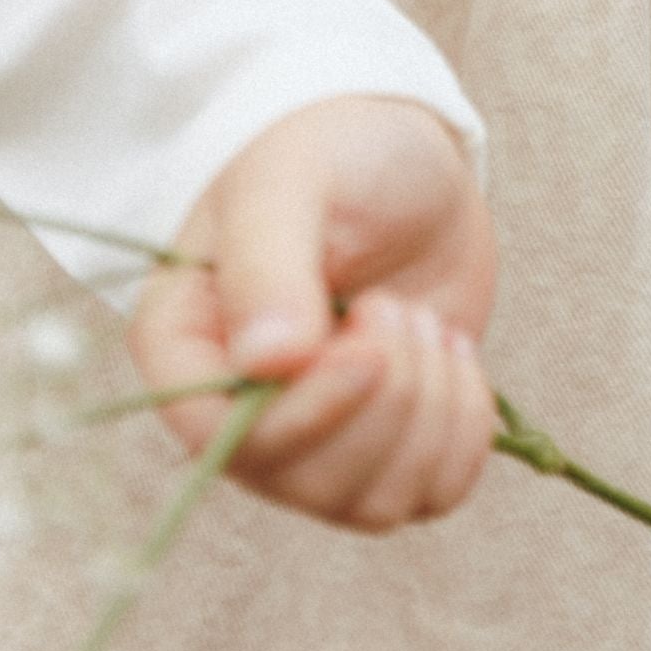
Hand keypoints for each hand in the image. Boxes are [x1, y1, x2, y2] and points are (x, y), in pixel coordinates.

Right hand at [126, 94, 497, 531]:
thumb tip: (267, 362)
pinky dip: (464, 431)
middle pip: (305, 481)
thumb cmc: (328, 146)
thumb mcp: (291, 180)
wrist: (401, 152)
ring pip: (372, 504)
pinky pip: (432, 494)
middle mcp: (240, 406)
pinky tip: (455, 355)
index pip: (218, 435)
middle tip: (396, 308)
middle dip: (382, 402)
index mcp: (186, 342)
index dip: (300, 415)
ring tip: (421, 321)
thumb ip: (268, 261)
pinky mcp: (389, 441)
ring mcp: (318, 433)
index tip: (366, 349)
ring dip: (427, 412)